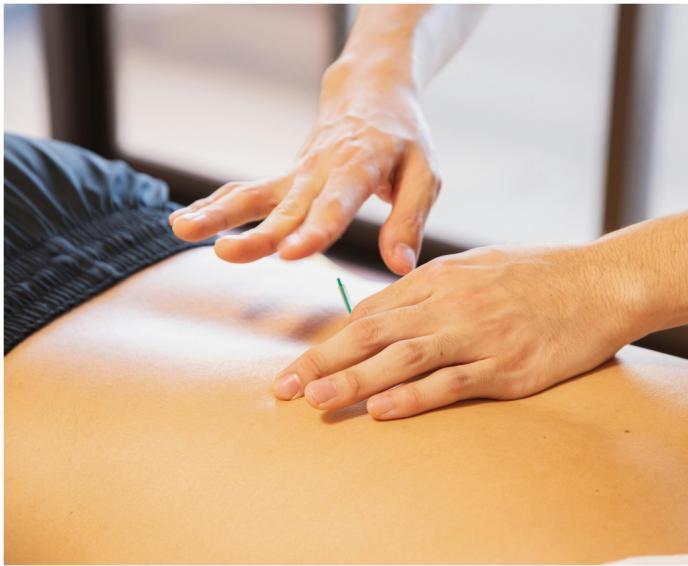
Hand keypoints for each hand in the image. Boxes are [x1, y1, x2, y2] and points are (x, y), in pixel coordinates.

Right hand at [169, 60, 440, 274]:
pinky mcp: (284, 179)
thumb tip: (400, 267)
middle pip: (286, 207)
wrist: (371, 94)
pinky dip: (216, 205)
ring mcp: (297, 175)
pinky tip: (184, 222)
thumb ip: (409, 221)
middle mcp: (321, 171)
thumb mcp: (424, 175)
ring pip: (253, 195)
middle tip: (227, 253)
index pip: (336, 204)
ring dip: (217, 214)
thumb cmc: (403, 140)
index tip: (292, 253)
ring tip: (181, 229)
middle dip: (257, 233)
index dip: (315, 230)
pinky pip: (246, 192)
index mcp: (360, 168)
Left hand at [272, 245, 648, 418]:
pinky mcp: (507, 366)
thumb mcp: (477, 265)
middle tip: (285, 387)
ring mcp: (480, 335)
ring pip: (404, 358)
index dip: (331, 339)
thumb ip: (431, 286)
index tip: (300, 364)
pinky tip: (383, 410)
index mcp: (441, 278)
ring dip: (356, 381)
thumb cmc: (538, 274)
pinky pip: (452, 382)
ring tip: (317, 401)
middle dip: (325, 361)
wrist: (600, 282)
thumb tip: (385, 312)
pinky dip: (414, 396)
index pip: (372, 311)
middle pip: (375, 334)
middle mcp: (452, 304)